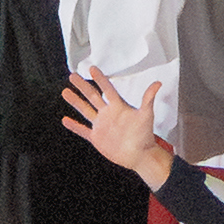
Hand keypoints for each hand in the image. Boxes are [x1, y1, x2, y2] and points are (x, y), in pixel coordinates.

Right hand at [57, 64, 182, 184]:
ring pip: (85, 110)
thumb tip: (158, 83)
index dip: (100, 79)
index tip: (92, 68)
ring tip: (65, 91)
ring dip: (75, 101)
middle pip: (93, 96)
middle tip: (73, 75)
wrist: (140, 155)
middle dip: (83, 86)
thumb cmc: (144, 135)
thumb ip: (148, 99)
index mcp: (118, 106)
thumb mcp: (146, 115)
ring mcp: (101, 125)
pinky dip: (74, 126)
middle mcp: (108, 114)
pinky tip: (65, 120)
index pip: (107, 89)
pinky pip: (83, 130)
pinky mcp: (97, 138)